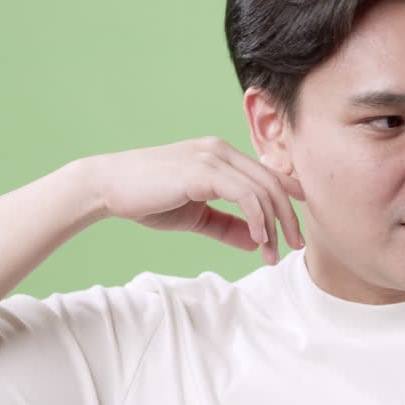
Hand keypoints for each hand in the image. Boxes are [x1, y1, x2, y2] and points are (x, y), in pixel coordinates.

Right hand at [85, 137, 305, 264]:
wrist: (108, 188)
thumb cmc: (147, 199)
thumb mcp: (195, 216)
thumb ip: (226, 226)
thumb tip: (256, 242)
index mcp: (220, 156)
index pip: (267, 173)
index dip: (290, 198)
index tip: (297, 228)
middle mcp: (221, 150)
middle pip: (272, 182)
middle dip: (289, 218)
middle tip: (295, 247)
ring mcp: (213, 157)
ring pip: (263, 189)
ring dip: (274, 225)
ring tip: (273, 254)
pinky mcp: (203, 170)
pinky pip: (244, 194)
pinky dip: (257, 218)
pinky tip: (258, 239)